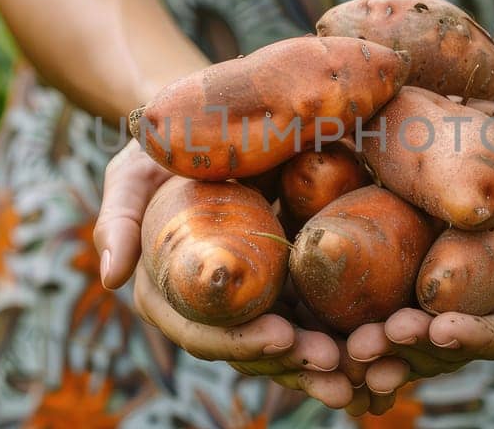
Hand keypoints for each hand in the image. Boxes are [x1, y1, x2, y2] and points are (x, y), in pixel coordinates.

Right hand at [98, 140, 354, 407]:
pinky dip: (349, 338)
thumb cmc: (164, 147)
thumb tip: (110, 279)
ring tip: (368, 372)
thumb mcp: (134, 172)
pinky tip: (383, 348)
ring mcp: (258, 300)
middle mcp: (216, 306)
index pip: (203, 330)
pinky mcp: (295, 285)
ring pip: (290, 346)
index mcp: (172, 292)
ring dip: (325, 364)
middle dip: (293, 365)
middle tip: (337, 366)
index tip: (281, 336)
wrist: (216, 122)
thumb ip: (118, 218)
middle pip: (253, 350)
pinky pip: (321, 320)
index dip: (239, 341)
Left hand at [343, 270, 493, 391]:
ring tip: (354, 348)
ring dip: (386, 353)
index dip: (478, 336)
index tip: (443, 328)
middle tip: (379, 339)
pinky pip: (382, 313)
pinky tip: (335, 338)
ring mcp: (441, 296)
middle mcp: (484, 302)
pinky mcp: (402, 279)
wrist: (485, 110)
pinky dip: (360, 331)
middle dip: (418, 350)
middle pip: (455, 345)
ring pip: (415, 343)